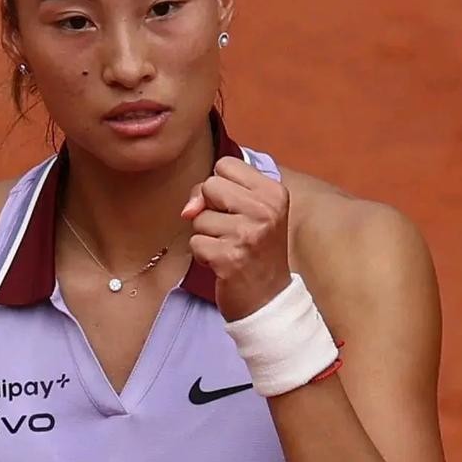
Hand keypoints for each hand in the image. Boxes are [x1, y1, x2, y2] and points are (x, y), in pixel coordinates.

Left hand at [181, 156, 291, 321]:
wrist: (268, 298)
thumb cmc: (254, 250)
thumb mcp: (248, 212)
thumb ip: (213, 194)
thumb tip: (188, 210)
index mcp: (273, 192)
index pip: (225, 164)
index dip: (221, 187)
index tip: (235, 208)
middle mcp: (265, 210)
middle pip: (209, 185)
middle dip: (210, 209)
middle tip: (231, 230)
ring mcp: (247, 234)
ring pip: (199, 217)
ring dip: (207, 235)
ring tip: (229, 248)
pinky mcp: (229, 257)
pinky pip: (195, 242)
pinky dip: (203, 255)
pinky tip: (222, 263)